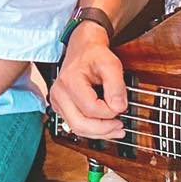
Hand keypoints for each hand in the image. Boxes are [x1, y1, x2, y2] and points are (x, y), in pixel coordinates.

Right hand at [49, 23, 126, 139]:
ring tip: (116, 130)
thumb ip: (116, 86)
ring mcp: (58, 102)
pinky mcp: (61, 107)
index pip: (90, 108)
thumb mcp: (111, 64)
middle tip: (120, 126)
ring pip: (76, 129)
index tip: (121, 106)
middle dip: (103, 130)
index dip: (109, 111)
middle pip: (79, 124)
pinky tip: (105, 127)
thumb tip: (118, 107)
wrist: (83, 48)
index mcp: (69, 82)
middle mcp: (59, 94)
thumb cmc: (94, 54)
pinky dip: (91, 129)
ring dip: (98, 133)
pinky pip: (75, 125)